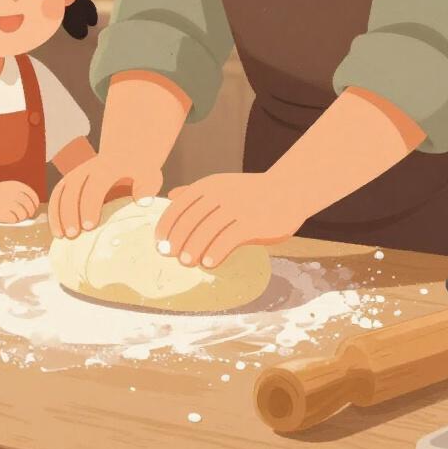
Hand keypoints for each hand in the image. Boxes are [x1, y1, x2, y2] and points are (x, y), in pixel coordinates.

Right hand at [0, 180, 39, 222]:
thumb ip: (20, 194)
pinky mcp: (2, 213)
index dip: (35, 204)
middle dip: (30, 212)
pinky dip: (14, 220)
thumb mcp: (8, 187)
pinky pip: (14, 219)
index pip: (33, 196)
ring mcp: (8, 203)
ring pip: (23, 214)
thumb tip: (32, 208)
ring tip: (17, 217)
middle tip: (26, 215)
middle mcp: (14, 194)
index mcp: (16, 186)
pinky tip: (9, 218)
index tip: (33, 208)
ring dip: (22, 217)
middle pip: (29, 206)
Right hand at [48, 152, 161, 238]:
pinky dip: (54, 211)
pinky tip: (56, 230)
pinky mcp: (72, 179)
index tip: (90, 226)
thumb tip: (141, 203)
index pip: (95, 185)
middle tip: (73, 235)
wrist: (130, 151)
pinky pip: (57, 193)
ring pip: (62, 190)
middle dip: (70, 212)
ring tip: (61, 236)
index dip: (90, 205)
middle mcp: (91, 167)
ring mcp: (79, 171)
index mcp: (110, 166)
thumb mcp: (149, 175)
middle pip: (74, 188)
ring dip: (58, 213)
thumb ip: (146, 188)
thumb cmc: (141, 170)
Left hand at [156, 172, 305, 268]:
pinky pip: (229, 239)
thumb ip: (197, 192)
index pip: (180, 206)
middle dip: (177, 240)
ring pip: (207, 230)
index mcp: (209, 186)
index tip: (159, 244)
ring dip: (193, 249)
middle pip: (190, 220)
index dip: (166, 226)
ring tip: (187, 263)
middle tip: (171, 257)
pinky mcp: (252, 223)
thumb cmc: (251, 193)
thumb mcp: (222, 185)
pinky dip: (215, 252)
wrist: (288, 190)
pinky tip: (209, 263)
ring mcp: (237, 207)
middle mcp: (220, 194)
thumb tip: (171, 196)